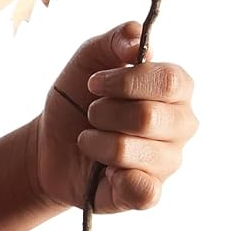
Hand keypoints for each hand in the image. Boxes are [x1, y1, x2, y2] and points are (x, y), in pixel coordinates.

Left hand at [36, 20, 199, 212]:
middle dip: (104, 113)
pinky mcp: (148, 192)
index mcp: (174, 89)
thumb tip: (137, 38)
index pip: (169, 80)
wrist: (50, 144)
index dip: (126, 81)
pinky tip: (104, 171)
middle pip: (149, 117)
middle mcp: (181, 125)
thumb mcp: (89, 59)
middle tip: (91, 113)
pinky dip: (115, 178)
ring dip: (96, 142)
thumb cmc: (78, 98)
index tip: (94, 84)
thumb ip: (115, 40)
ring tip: (89, 139)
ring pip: (132, 152)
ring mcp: (168, 161)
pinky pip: (144, 191)